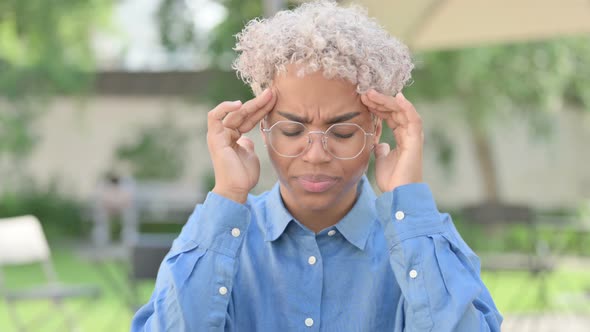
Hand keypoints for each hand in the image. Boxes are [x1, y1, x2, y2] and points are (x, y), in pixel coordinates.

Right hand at [207, 88, 276, 202]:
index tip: (275, 101)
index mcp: (233, 136)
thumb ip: (247, 143)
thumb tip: (248, 138)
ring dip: (251, 103)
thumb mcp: (250, 154)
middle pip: (244, 113)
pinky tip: (239, 104)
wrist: (237, 189)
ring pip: (235, 113)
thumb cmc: (244, 175)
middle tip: (273, 93)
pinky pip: (215, 117)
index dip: (261, 109)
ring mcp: (218, 134)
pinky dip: (224, 108)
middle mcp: (224, 133)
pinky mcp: (215, 137)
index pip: (249, 118)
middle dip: (259, 102)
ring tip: (266, 96)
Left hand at [360, 90, 423, 192]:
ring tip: (372, 93)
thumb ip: (381, 149)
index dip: (378, 107)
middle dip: (380, 101)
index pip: (391, 116)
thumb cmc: (392, 180)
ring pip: (402, 111)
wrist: (398, 193)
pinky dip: (406, 107)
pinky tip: (398, 97)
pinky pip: (413, 119)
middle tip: (365, 93)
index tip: (363, 100)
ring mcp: (413, 136)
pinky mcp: (416, 140)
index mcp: (402, 138)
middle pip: (395, 111)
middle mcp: (409, 135)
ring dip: (387, 101)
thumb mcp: (382, 160)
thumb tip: (378, 143)